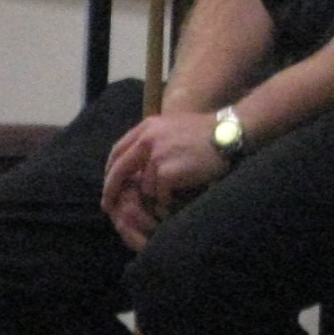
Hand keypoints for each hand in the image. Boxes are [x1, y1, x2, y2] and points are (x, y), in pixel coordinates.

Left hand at [101, 110, 229, 237]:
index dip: (110, 170)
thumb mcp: (173, 128)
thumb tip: (135, 166)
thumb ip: (152, 141)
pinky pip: (159, 195)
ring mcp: (156, 155)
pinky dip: (168, 200)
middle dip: (111, 191)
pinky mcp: (166, 171)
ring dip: (156, 195)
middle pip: (119, 170)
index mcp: (147, 127)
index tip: (108, 185)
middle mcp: (147, 138)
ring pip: (144, 187)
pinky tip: (182, 194)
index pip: (117, 150)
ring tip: (174, 192)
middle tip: (107, 207)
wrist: (227, 135)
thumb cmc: (205, 134)